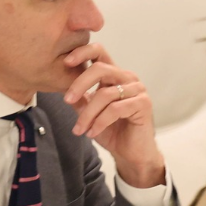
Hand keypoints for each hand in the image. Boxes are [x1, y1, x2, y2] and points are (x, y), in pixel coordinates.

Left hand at [60, 43, 164, 188]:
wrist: (130, 153)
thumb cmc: (112, 131)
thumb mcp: (89, 113)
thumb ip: (79, 99)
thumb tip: (62, 88)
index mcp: (114, 75)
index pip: (99, 53)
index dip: (82, 52)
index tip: (65, 62)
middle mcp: (127, 78)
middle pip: (100, 70)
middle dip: (80, 84)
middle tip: (67, 100)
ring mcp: (137, 90)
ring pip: (105, 94)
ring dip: (88, 114)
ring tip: (79, 129)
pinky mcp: (143, 104)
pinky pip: (115, 109)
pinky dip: (99, 122)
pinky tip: (92, 133)